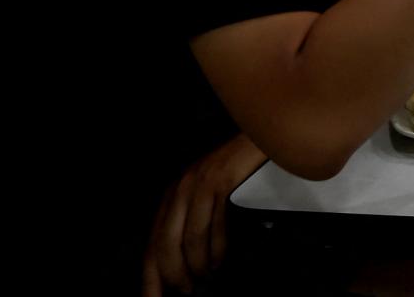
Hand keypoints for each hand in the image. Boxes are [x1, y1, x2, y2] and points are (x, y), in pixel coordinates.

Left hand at [142, 133, 265, 294]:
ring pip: (188, 238)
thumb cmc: (239, 168)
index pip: (153, 245)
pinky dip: (215, 248)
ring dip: (197, 264)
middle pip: (165, 245)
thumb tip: (189, 264)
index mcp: (172, 197)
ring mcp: (198, 184)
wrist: (263, 132)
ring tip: (204, 278)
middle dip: (173, 275)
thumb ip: (196, 222)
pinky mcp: (218, 180)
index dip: (151, 277)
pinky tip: (219, 259)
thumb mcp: (209, 195)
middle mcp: (179, 190)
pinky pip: (213, 224)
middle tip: (186, 292)